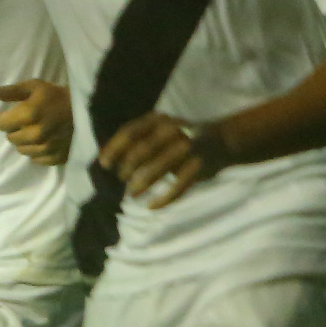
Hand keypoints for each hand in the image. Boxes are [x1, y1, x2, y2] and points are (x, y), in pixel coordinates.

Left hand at [0, 79, 72, 165]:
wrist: (85, 110)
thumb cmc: (56, 96)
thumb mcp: (33, 87)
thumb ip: (9, 91)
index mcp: (28, 115)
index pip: (2, 125)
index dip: (7, 118)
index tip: (17, 114)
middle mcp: (35, 134)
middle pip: (11, 139)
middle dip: (16, 130)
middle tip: (28, 123)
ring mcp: (46, 148)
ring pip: (22, 150)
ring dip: (25, 142)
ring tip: (36, 132)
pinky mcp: (56, 157)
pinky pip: (35, 159)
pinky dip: (37, 152)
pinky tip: (45, 141)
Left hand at [98, 112, 231, 208]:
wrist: (222, 139)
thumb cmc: (179, 137)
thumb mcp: (158, 130)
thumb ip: (136, 140)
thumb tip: (103, 157)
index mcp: (158, 120)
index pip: (130, 132)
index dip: (114, 149)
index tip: (104, 164)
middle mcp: (172, 130)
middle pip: (142, 151)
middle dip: (127, 168)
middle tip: (121, 180)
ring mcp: (187, 148)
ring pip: (157, 169)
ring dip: (141, 184)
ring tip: (132, 194)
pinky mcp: (199, 166)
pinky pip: (178, 187)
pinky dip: (163, 199)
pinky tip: (151, 206)